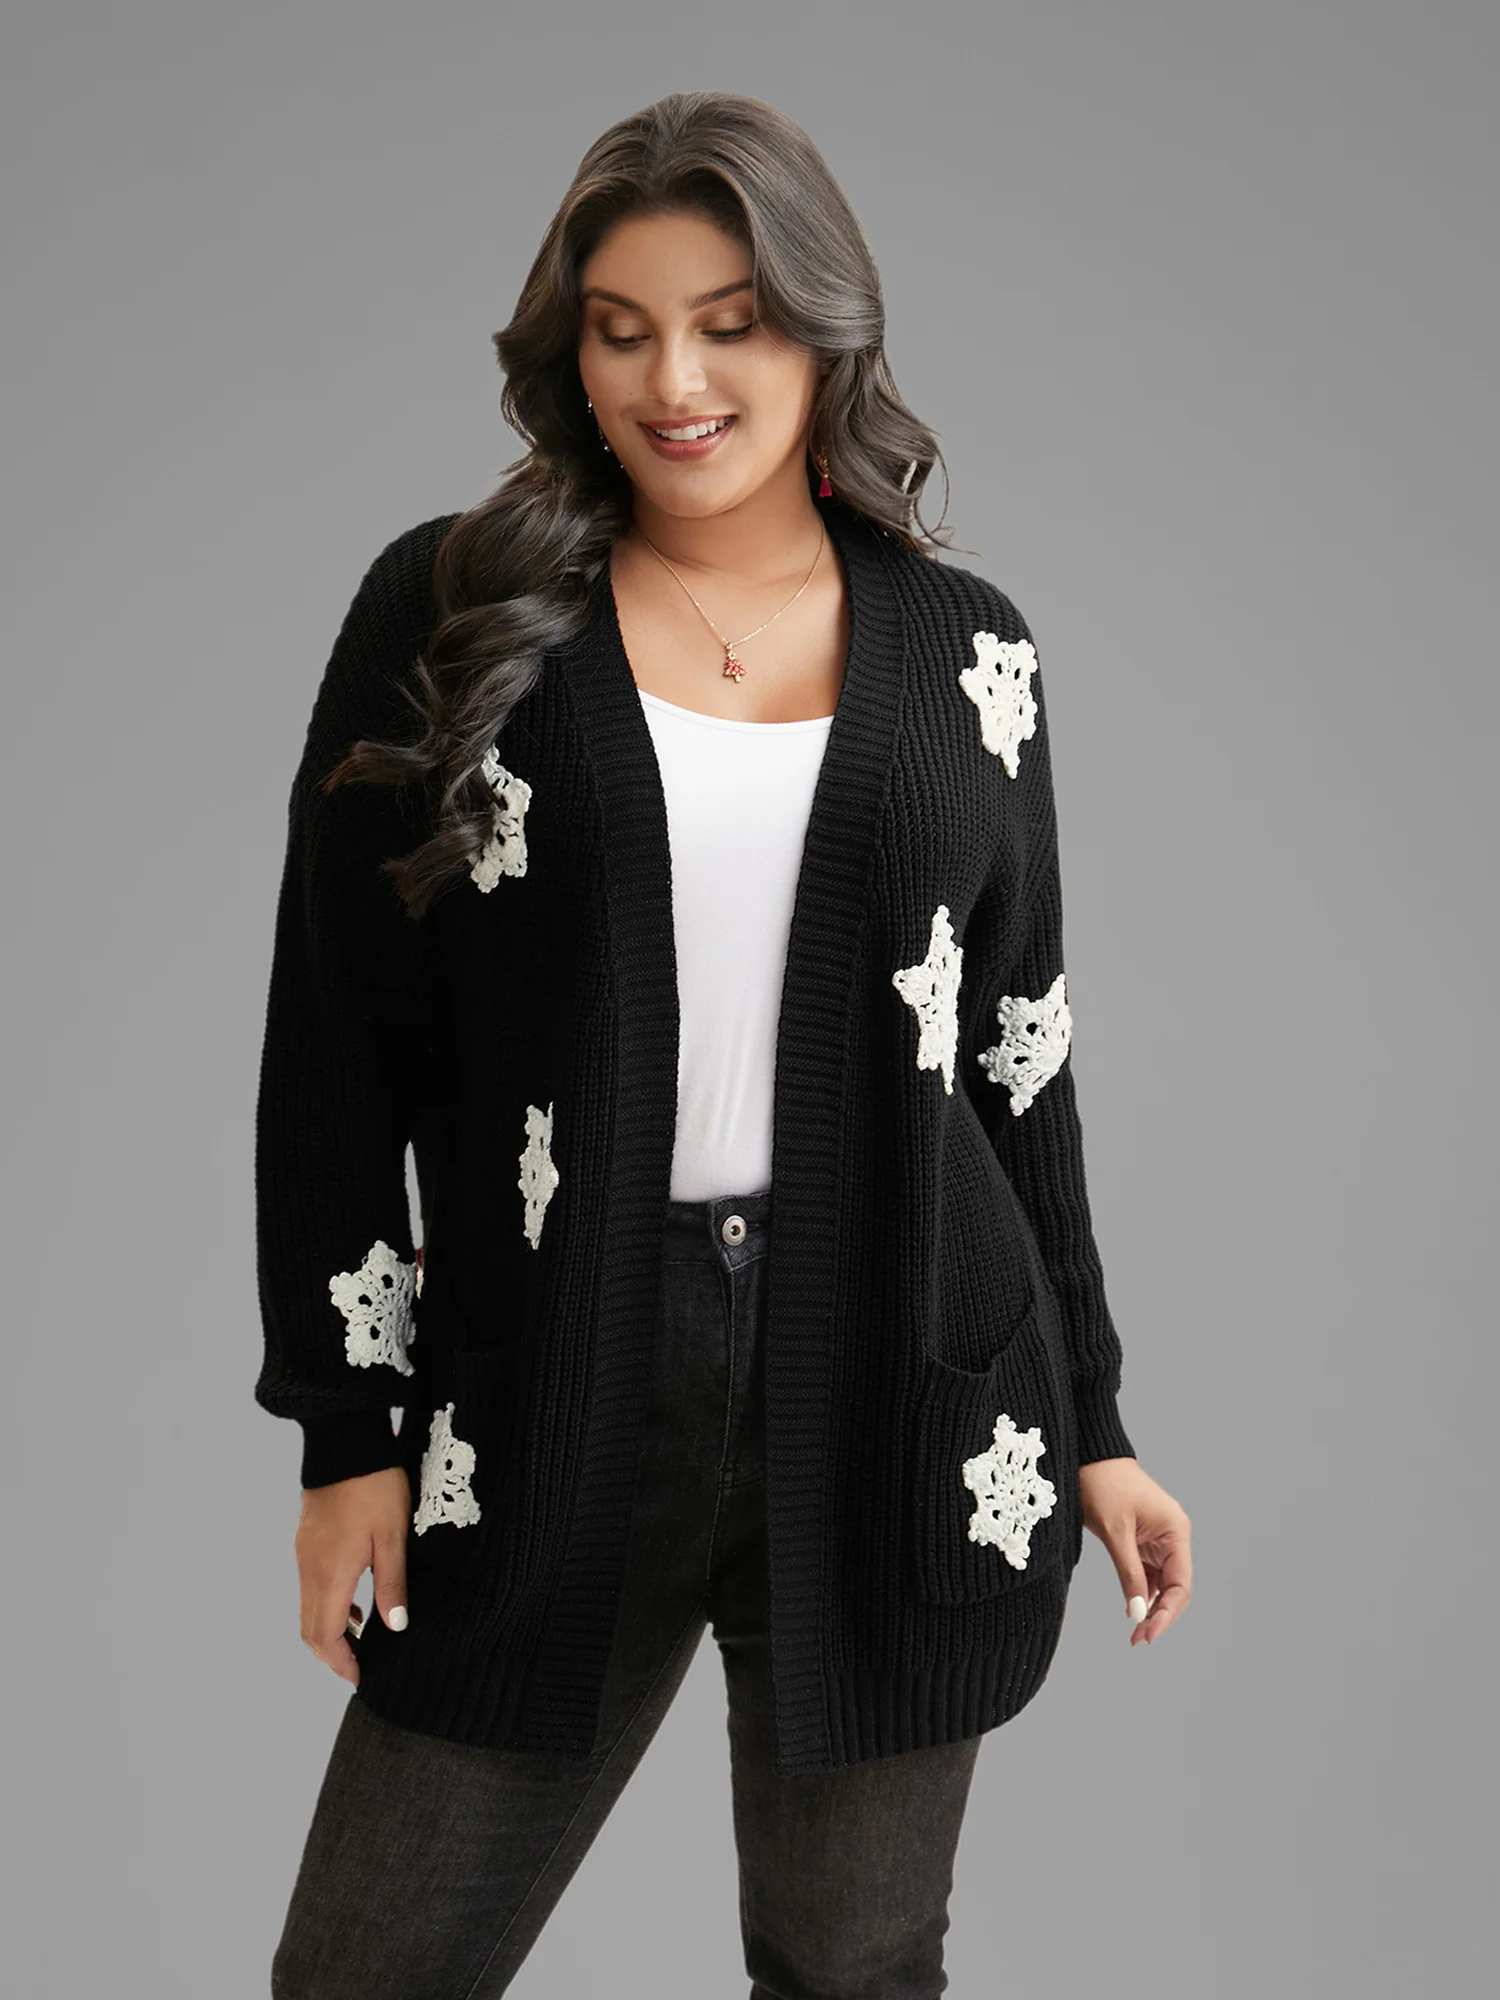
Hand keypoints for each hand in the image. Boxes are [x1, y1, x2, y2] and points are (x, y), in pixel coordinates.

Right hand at [293, 1465, 411, 1685]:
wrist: (346, 1441)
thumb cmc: (375, 1486)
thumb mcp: (392, 1536)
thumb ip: (392, 1584)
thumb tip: (395, 1627)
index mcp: (330, 1572)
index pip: (324, 1636)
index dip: (341, 1662)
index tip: (361, 1677)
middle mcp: (309, 1568)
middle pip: (310, 1630)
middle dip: (334, 1653)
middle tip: (363, 1665)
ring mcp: (304, 1554)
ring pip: (309, 1609)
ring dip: (330, 1630)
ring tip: (363, 1639)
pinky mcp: (307, 1540)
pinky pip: (311, 1587)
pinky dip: (328, 1605)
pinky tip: (354, 1603)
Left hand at [1078, 1458, 1190, 1646]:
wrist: (1089, 1456)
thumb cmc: (1103, 1485)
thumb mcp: (1115, 1532)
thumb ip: (1129, 1573)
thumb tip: (1138, 1614)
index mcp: (1175, 1530)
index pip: (1181, 1583)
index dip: (1168, 1613)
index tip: (1149, 1633)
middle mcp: (1173, 1536)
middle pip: (1175, 1587)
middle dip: (1160, 1615)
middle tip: (1139, 1640)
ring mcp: (1159, 1539)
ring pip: (1161, 1583)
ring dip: (1150, 1608)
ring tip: (1136, 1634)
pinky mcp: (1143, 1540)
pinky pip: (1148, 1573)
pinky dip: (1140, 1593)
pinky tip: (1132, 1612)